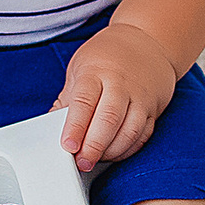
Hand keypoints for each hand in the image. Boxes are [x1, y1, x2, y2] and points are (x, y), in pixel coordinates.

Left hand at [56, 21, 179, 171]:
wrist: (147, 42)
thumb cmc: (107, 57)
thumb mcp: (81, 67)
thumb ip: (68, 97)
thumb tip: (50, 124)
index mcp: (97, 72)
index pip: (84, 101)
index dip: (75, 126)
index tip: (68, 146)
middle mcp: (120, 84)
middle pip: (109, 119)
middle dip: (94, 145)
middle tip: (82, 162)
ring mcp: (140, 97)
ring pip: (130, 130)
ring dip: (112, 151)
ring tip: (96, 160)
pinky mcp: (153, 109)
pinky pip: (143, 135)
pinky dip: (129, 149)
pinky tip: (114, 154)